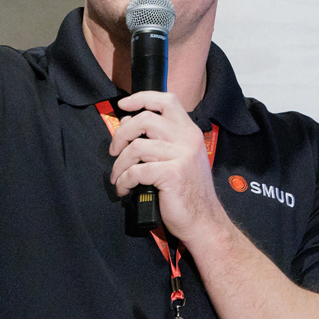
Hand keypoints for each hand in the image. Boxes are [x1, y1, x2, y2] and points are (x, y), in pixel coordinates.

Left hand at [109, 90, 227, 244]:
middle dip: (121, 134)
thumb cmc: (188, 191)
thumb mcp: (179, 158)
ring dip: (119, 164)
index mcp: (189, 132)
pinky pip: (136, 171)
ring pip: (136, 146)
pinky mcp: (172, 174)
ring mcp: (181, 155)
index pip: (166, 100)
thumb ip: (158, 139)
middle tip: (114, 150)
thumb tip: (128, 122)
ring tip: (118, 176)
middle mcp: (187, 139)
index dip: (142, 98)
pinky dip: (124, 180)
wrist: (204, 220)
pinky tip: (124, 189)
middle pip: (145, 119)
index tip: (124, 105)